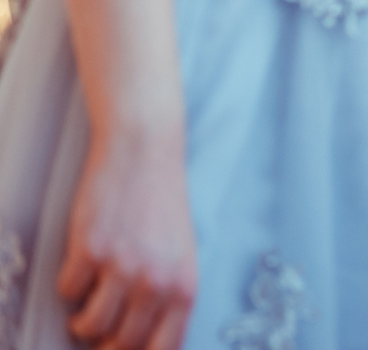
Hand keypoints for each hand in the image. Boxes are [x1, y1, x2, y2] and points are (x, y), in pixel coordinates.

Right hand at [61, 120, 195, 349]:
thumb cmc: (162, 205)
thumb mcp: (180, 255)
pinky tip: (81, 267)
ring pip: (89, 326)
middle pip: (121, 345)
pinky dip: (69, 286)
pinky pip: (68, 293)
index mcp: (185, 287)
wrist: (145, 151)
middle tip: (99, 329)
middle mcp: (157, 282)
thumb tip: (143, 341)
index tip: (118, 349)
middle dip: (104, 343)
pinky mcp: (90, 251)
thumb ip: (167, 298)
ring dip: (82, 321)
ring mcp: (123, 267)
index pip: (163, 349)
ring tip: (87, 304)